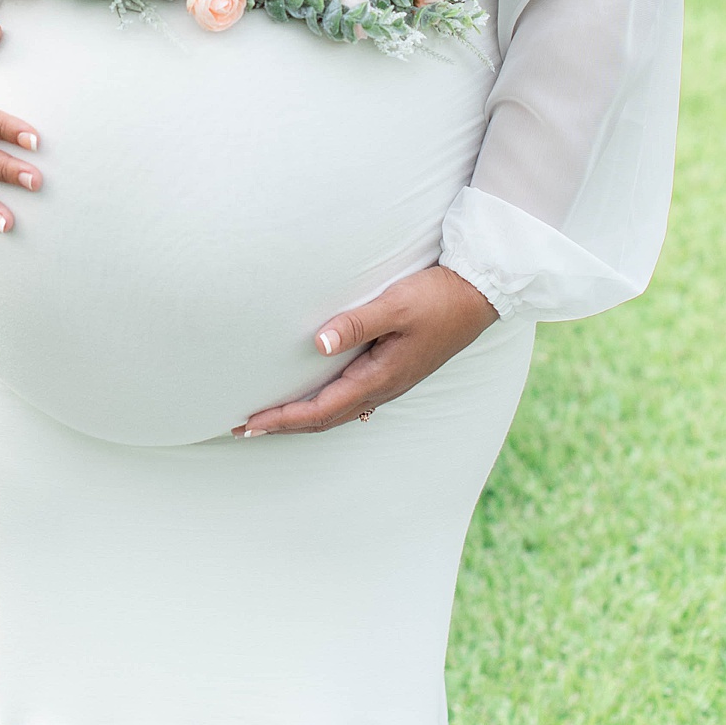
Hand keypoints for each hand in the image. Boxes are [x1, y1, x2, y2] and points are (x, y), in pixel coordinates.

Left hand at [235, 265, 498, 436]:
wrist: (481, 293)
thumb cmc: (437, 296)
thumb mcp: (394, 305)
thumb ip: (356, 323)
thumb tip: (316, 344)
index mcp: (379, 377)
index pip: (319, 409)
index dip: (282, 419)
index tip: (249, 425)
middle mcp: (384, 387)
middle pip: (324, 419)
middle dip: (284, 426)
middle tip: (244, 430)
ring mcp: (391, 382)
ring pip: (338, 412)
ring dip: (303, 419)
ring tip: (272, 421)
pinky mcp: (396, 370)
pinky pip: (353, 400)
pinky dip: (326, 408)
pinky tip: (321, 404)